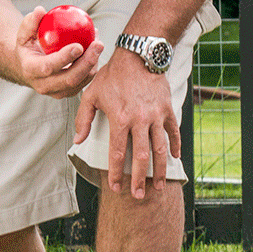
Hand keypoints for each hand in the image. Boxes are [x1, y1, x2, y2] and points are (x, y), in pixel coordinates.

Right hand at [15, 8, 103, 98]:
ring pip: (81, 81)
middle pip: (70, 79)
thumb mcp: (23, 34)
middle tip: (98, 44)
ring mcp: (58, 92)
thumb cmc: (28, 47)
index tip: (79, 45)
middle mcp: (44, 85)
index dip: (64, 58)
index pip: (48, 67)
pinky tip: (96, 50)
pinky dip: (92, 66)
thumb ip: (30, 22)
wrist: (28, 69)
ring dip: (93, 63)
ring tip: (98, 44)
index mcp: (31, 70)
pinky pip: (85, 81)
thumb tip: (40, 10)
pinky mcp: (69, 92)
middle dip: (87, 62)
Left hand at [72, 48, 179, 197]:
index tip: (116, 187)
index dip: (117, 173)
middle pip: (141, 157)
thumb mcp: (91, 94)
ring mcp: (156, 116)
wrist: (138, 56)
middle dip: (139, 179)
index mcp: (119, 118)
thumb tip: (77, 141)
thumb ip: (84, 119)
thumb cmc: (113, 75)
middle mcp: (139, 120)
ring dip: (160, 170)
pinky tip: (174, 158)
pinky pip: (173, 132)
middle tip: (138, 195)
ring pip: (160, 149)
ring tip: (159, 185)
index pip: (118, 153)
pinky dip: (175, 146)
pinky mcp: (167, 110)